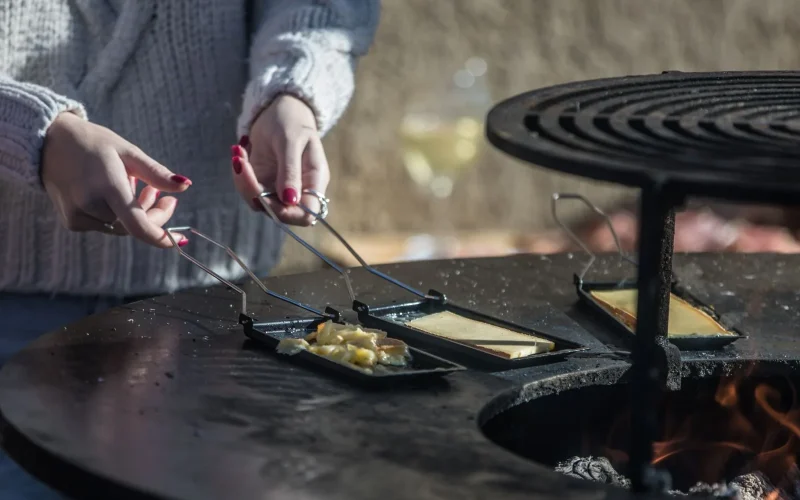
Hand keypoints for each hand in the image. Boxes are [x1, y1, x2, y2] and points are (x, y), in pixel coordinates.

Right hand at [41, 113, 191, 247]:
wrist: (47, 141)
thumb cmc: (93, 143)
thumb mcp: (128, 152)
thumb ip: (156, 173)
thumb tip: (185, 186)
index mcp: (107, 187)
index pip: (139, 226)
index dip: (162, 237)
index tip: (181, 239)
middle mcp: (90, 205)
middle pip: (135, 226)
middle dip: (153, 213)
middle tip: (158, 192)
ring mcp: (78, 216)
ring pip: (121, 227)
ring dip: (135, 212)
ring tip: (134, 184)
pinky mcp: (71, 221)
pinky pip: (105, 225)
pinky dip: (116, 214)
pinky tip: (111, 192)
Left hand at [231, 94, 329, 225]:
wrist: (279, 109)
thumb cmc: (291, 121)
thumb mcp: (290, 141)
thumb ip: (290, 171)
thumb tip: (290, 201)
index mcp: (314, 181)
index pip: (307, 214)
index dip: (288, 213)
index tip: (264, 196)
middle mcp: (299, 190)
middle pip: (279, 212)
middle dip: (255, 192)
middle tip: (240, 163)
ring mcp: (280, 188)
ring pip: (259, 203)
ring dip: (243, 182)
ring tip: (239, 153)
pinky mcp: (264, 183)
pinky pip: (249, 190)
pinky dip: (240, 175)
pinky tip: (239, 153)